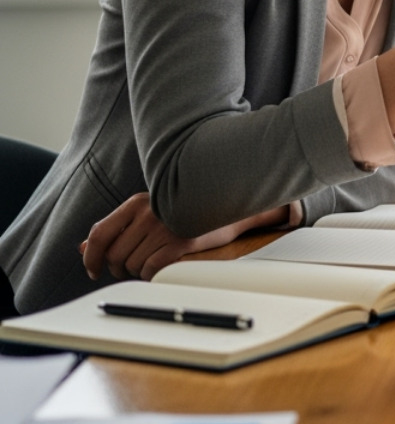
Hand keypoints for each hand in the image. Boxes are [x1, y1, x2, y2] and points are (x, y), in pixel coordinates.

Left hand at [80, 193, 273, 281]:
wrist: (229, 207)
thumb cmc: (186, 212)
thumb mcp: (149, 214)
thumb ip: (116, 229)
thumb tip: (84, 248)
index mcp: (137, 202)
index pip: (99, 233)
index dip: (90, 257)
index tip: (93, 270)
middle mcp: (148, 213)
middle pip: (115, 255)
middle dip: (120, 268)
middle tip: (133, 267)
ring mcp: (164, 227)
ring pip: (132, 265)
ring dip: (139, 272)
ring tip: (154, 263)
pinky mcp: (180, 242)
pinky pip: (151, 269)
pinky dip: (152, 274)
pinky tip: (163, 268)